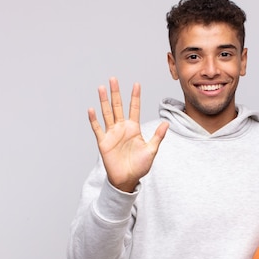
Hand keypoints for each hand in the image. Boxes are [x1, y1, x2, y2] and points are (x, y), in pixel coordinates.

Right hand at [88, 77, 168, 191]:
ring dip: (104, 101)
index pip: (134, 108)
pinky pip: (97, 128)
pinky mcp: (103, 142)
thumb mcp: (151, 150)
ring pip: (107, 113)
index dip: (135, 96)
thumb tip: (167, 123)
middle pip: (118, 106)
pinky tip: (91, 109)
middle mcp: (122, 128)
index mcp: (133, 128)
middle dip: (116, 93)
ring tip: (101, 88)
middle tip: (113, 78)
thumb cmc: (140, 166)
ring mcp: (112, 134)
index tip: (136, 84)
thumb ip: (158, 136)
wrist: (127, 179)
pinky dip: (94, 119)